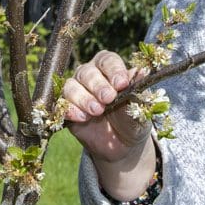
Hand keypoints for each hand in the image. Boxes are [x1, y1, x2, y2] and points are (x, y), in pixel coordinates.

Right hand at [60, 51, 156, 199]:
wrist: (122, 144)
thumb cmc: (132, 119)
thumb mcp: (139, 107)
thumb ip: (138, 90)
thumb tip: (143, 71)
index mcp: (110, 69)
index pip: (108, 60)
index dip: (114, 70)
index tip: (122, 83)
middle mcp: (91, 76)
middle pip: (87, 72)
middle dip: (98, 85)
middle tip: (108, 98)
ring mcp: (77, 91)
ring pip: (71, 86)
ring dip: (83, 98)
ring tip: (96, 111)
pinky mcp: (67, 109)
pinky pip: (61, 104)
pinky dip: (70, 109)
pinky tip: (82, 118)